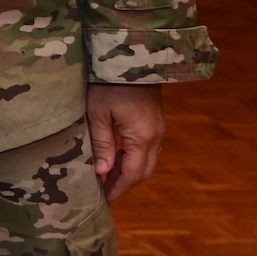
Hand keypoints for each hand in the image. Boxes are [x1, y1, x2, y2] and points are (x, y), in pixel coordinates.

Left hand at [87, 82, 164, 202]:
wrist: (132, 56)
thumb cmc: (108, 83)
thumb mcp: (98, 113)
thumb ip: (102, 144)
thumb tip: (103, 173)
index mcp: (142, 138)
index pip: (132, 174)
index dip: (118, 188)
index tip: (105, 199)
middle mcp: (156, 137)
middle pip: (144, 171)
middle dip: (125, 183)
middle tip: (105, 191)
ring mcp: (158, 128)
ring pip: (147, 160)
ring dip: (130, 171)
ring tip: (108, 176)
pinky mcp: (155, 120)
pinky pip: (148, 148)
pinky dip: (134, 157)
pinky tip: (118, 156)